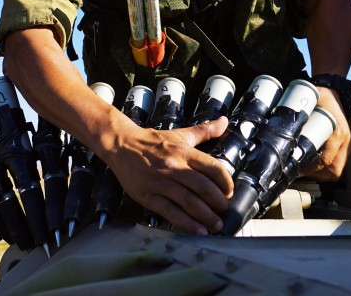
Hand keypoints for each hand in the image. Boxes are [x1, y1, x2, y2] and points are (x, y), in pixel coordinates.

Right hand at [103, 118, 232, 234]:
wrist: (121, 144)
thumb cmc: (152, 142)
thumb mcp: (179, 134)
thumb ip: (204, 130)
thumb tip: (224, 121)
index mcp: (183, 152)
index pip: (213, 168)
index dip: (226, 182)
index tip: (229, 192)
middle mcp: (173, 167)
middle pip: (203, 187)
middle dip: (218, 203)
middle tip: (224, 212)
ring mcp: (160, 182)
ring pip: (189, 202)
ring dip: (206, 216)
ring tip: (216, 225)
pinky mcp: (148, 196)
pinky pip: (170, 212)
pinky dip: (186, 223)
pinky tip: (198, 230)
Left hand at [304, 87, 350, 179]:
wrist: (333, 89)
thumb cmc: (319, 96)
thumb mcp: (308, 105)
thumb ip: (297, 120)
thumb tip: (279, 137)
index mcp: (337, 132)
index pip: (325, 160)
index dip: (310, 168)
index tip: (296, 168)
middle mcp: (345, 140)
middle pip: (333, 170)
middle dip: (316, 175)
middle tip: (299, 172)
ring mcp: (347, 143)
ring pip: (336, 169)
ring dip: (321, 173)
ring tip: (304, 169)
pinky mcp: (346, 144)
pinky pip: (338, 162)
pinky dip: (326, 167)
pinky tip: (313, 163)